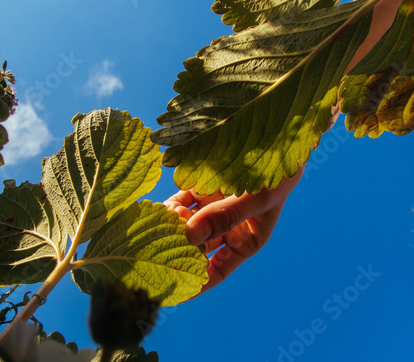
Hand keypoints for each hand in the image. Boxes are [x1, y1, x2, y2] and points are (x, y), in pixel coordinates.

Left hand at [164, 166, 304, 292]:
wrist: (279, 138)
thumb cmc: (278, 176)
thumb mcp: (256, 199)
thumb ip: (223, 216)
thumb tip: (189, 236)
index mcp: (243, 242)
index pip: (215, 271)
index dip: (195, 284)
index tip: (172, 293)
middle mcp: (225, 229)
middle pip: (195, 249)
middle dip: (175, 252)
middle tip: (152, 256)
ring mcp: (212, 209)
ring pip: (186, 226)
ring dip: (172, 228)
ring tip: (160, 227)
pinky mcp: (202, 188)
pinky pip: (182, 202)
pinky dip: (172, 206)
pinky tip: (164, 208)